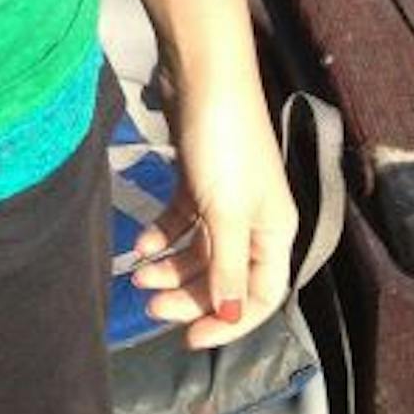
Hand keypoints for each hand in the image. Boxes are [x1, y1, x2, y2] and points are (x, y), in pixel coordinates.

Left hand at [127, 76, 296, 349]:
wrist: (203, 75)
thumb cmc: (223, 145)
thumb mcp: (226, 213)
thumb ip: (226, 267)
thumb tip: (227, 316)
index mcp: (275, 232)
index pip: (260, 296)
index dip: (228, 321)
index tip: (189, 338)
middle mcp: (256, 219)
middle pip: (224, 276)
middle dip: (189, 295)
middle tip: (149, 304)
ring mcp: (227, 197)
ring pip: (201, 250)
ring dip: (171, 267)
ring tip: (138, 276)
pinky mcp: (200, 177)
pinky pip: (184, 220)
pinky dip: (164, 234)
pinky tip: (141, 242)